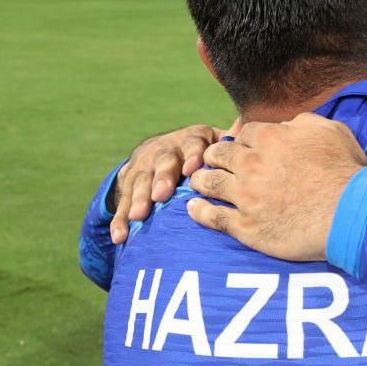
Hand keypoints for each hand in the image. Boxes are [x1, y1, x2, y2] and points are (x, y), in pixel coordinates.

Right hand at [110, 123, 226, 243]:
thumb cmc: (203, 152)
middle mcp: (165, 149)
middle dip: (161, 178)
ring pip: (140, 181)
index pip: (192, 144)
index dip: (192, 155)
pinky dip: (120, 220)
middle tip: (161, 195)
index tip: (193, 169)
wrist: (163, 150)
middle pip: (163, 162)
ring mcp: (144, 165)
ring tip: (139, 216)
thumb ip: (230, 142)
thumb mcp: (216, 142)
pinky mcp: (128, 182)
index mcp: (191, 140)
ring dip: (138, 199)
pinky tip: (120, 236)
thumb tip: (246, 129)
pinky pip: (122, 202)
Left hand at [187, 113, 366, 260]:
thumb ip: (303, 122)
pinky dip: (199, 211)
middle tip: (214, 162)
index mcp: (270, 138)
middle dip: (214, 156)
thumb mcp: (331, 130)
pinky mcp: (246, 226)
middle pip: (218, 154)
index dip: (242, 139)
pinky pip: (213, 217)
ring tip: (198, 183)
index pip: (244, 132)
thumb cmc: (346, 172)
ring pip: (209, 183)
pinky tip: (193, 208)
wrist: (350, 214)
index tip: (243, 147)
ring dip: (201, 180)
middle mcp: (252, 163)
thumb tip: (287, 125)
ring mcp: (246, 196)